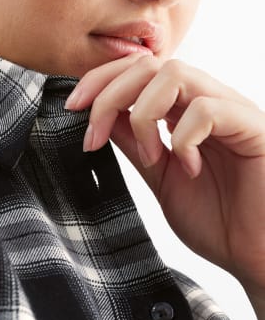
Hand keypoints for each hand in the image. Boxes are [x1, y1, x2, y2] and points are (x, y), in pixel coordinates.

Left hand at [65, 53, 264, 300]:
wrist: (260, 255)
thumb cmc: (219, 219)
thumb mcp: (160, 176)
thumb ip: (135, 143)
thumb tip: (101, 117)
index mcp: (183, 109)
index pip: (137, 70)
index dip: (100, 81)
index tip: (73, 107)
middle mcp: (206, 99)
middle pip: (149, 64)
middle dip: (109, 92)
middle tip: (92, 133)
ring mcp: (230, 109)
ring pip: (175, 74)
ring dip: (144, 114)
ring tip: (150, 156)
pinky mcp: (252, 126)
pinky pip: (207, 109)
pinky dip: (184, 136)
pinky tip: (189, 166)